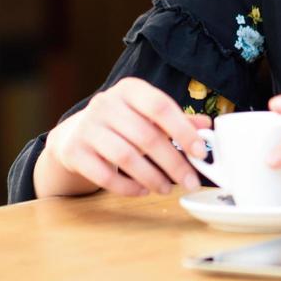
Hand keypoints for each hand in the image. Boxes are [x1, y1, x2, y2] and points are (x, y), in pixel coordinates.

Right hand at [46, 78, 212, 195]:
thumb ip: (176, 120)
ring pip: (126, 156)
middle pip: (146, 136)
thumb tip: (206, 126)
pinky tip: (142, 191)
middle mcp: (106, 103)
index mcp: (129, 89)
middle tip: (190, 182)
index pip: (160, 106)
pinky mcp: (74, 151)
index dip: (183, 130)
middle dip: (173, 163)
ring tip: (167, 189)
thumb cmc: (120, 123)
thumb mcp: (146, 114)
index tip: (201, 152)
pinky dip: (127, 187)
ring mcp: (87, 127)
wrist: (74, 133)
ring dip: (152, 177)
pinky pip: (104, 174)